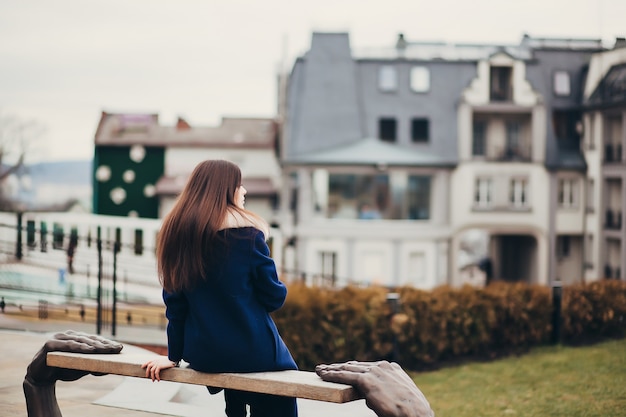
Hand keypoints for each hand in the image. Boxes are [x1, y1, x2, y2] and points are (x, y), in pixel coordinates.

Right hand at [23, 330, 122, 416]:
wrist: (40, 376)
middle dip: (105, 344)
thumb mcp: (80, 369)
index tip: (120, 348)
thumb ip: (92, 366)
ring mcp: (59, 337)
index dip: (108, 343)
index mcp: (78, 338)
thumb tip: (109, 369)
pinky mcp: (50, 343)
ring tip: (106, 349)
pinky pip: (67, 345)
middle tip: (117, 349)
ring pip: (81, 341)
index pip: (96, 340)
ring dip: (94, 345)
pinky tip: (88, 350)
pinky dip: (78, 347)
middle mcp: (70, 335)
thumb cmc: (62, 369)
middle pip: (91, 339)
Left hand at [141, 356, 176, 381]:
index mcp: (156, 359)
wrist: (173, 359)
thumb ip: (160, 363)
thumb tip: (159, 367)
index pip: (148, 362)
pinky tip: (158, 379)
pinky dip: (157, 377)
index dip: (145, 364)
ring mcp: (157, 363)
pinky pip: (156, 372)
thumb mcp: (163, 361)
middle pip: (148, 367)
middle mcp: (155, 361)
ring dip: (152, 376)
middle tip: (147, 377)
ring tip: (153, 380)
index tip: (142, 367)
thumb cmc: (170, 360)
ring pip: (152, 371)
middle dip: (147, 372)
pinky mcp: (160, 366)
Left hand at [316, 360, 433, 416]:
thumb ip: (385, 391)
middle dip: (339, 366)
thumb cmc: (410, 412)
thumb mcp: (399, 396)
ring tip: (320, 370)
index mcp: (392, 369)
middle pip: (355, 365)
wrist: (415, 415)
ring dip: (332, 369)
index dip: (352, 367)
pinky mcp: (367, 380)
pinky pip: (344, 376)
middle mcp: (383, 366)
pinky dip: (332, 375)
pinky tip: (323, 375)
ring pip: (347, 368)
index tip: (342, 368)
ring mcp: (375, 371)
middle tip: (326, 368)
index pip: (367, 366)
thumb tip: (368, 396)